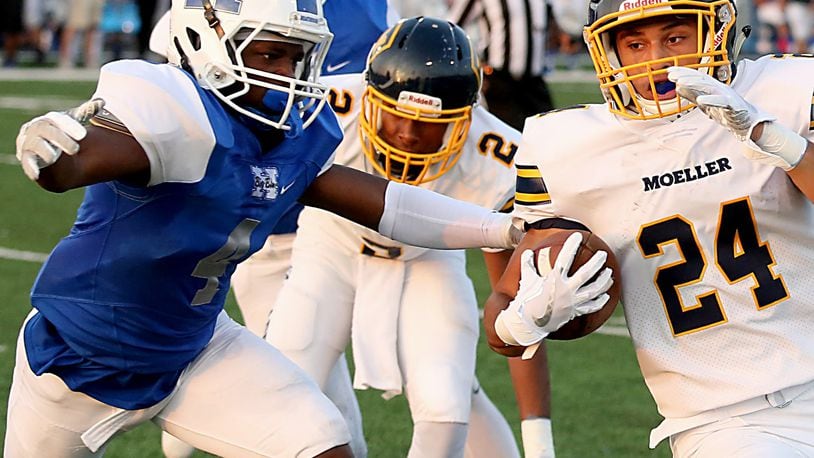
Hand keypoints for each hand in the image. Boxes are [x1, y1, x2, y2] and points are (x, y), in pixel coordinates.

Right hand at [15, 98, 104, 179]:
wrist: (43, 146)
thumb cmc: (59, 131)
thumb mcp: (72, 121)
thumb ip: (85, 112)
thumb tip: (102, 101)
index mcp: (48, 119)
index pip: (56, 119)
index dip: (69, 126)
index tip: (84, 135)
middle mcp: (35, 129)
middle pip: (45, 131)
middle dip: (60, 139)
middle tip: (76, 149)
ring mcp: (28, 142)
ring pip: (35, 145)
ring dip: (45, 151)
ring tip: (53, 157)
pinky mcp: (26, 158)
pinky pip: (27, 162)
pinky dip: (30, 168)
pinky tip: (36, 175)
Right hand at [495, 232, 612, 347]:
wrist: (528, 323)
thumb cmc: (525, 299)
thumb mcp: (526, 279)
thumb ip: (528, 264)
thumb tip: (527, 251)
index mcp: (553, 280)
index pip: (565, 259)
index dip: (572, 246)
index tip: (578, 236)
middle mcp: (565, 290)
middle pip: (586, 274)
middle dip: (597, 263)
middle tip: (603, 254)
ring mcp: (572, 302)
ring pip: (593, 291)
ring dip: (603, 281)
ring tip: (609, 273)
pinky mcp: (574, 312)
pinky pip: (591, 307)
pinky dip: (600, 302)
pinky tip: (606, 296)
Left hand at [667, 66, 768, 141]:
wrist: (746, 122)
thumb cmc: (726, 111)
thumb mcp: (704, 103)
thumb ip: (692, 95)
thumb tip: (677, 87)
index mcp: (712, 87)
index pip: (696, 77)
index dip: (683, 73)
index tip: (668, 71)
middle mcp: (719, 88)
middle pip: (701, 79)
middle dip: (686, 75)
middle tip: (671, 74)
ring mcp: (726, 95)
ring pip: (709, 87)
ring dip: (694, 84)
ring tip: (680, 82)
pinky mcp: (733, 105)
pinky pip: (721, 102)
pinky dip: (710, 100)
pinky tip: (700, 100)